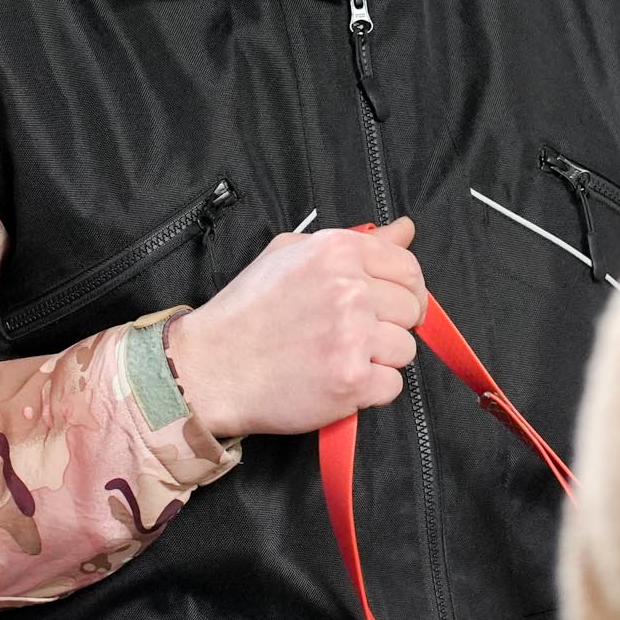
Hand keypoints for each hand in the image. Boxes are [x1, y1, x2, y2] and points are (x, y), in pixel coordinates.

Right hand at [162, 218, 424, 435]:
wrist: (209, 367)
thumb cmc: (247, 311)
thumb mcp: (291, 254)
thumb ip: (357, 241)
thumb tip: (406, 229)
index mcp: (337, 252)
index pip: (408, 268)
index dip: (406, 290)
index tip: (391, 306)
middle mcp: (349, 290)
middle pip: (410, 311)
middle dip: (389, 326)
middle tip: (351, 336)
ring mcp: (352, 337)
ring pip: (404, 350)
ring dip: (378, 360)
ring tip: (336, 357)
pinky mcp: (351, 381)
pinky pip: (392, 386)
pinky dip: (368, 390)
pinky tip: (335, 381)